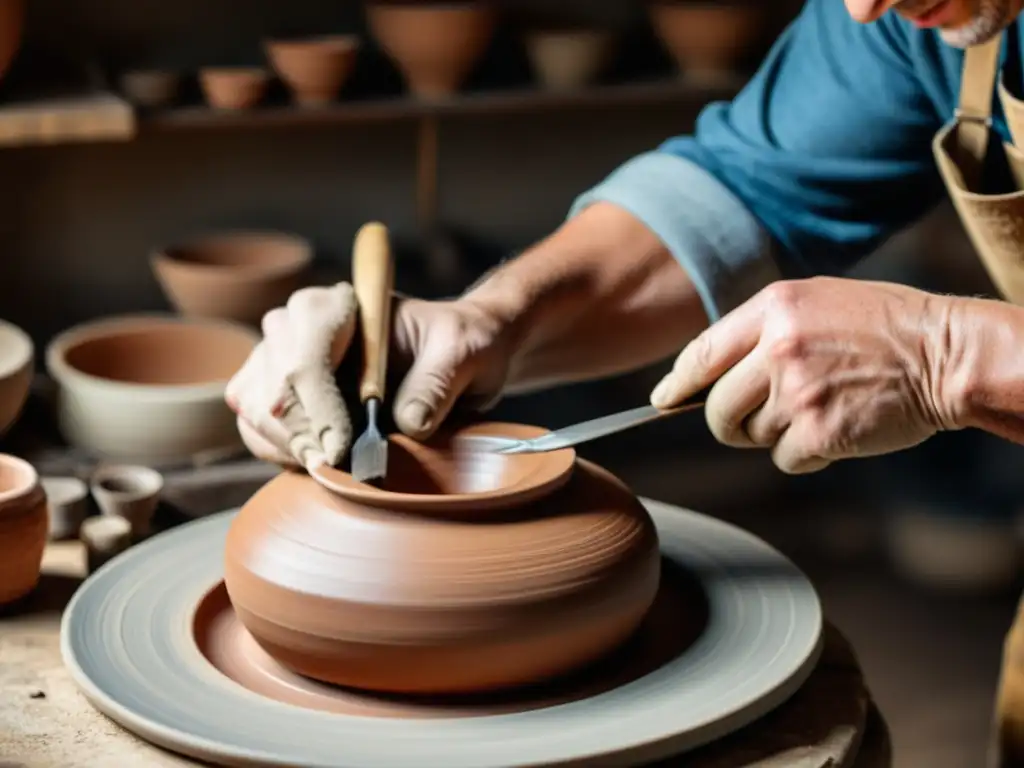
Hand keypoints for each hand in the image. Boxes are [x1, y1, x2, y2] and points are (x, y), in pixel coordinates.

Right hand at [226, 282, 514, 469]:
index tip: (341, 446)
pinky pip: (255, 424)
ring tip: (325, 468)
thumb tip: (408, 424)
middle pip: (272, 380)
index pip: (306, 349)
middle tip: (334, 466)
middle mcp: (301, 326)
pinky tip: (310, 464)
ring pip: (254, 403)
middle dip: (299, 431)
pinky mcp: (284, 394)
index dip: (318, 402)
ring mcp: (284, 358)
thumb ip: (436, 382)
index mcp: (339, 304)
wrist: (457, 358)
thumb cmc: (460, 343)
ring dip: (284, 443)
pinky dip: (276, 450)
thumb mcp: (463, 352)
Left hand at [649, 277, 959, 473]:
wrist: (946, 354)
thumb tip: (707, 373)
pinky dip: (804, 455)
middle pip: (717, 408)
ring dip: (776, 434)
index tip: (662, 401)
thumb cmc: (882, 327)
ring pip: (752, 436)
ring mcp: (797, 391)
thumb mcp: (815, 302)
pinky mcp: (819, 431)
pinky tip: (835, 430)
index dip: (676, 384)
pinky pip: (784, 459)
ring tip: (819, 409)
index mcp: (773, 309)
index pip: (701, 353)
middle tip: (755, 421)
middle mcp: (777, 348)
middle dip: (728, 423)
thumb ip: (761, 331)